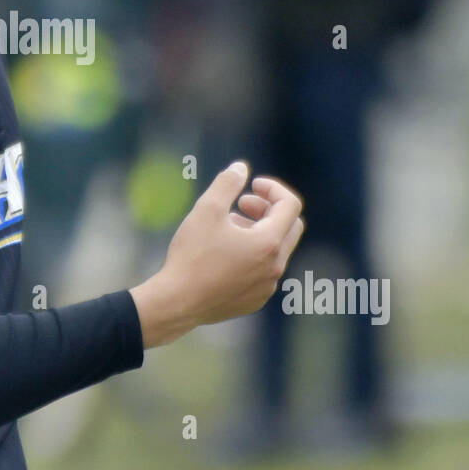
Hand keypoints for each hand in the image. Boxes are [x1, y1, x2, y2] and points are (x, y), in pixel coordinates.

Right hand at [130, 162, 304, 346]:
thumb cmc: (192, 255)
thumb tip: (241, 167)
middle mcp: (275, 266)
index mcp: (269, 243)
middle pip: (291, 227)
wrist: (177, 302)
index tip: (251, 185)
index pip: (290, 205)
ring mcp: (267, 287)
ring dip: (258, 232)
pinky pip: (264, 271)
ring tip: (227, 228)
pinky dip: (253, 255)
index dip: (273, 188)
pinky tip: (224, 255)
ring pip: (276, 250)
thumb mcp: (207, 209)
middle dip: (269, 209)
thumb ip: (227, 183)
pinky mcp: (255, 300)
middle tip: (242, 204)